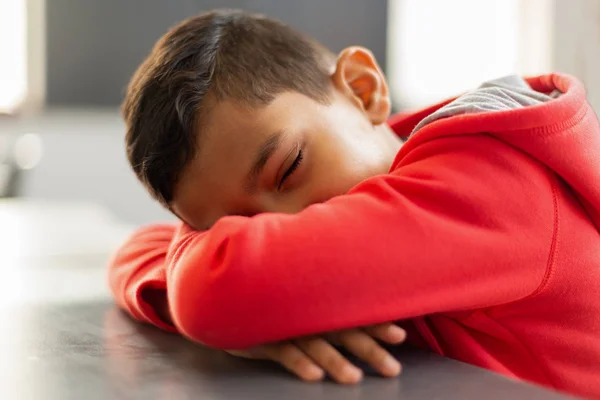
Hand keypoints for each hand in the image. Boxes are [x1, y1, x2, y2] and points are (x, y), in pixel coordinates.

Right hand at [226, 322, 405, 383]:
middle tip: (393, 369)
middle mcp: (307, 314)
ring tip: (353, 379)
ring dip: (335, 361)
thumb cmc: (271, 304)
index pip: (353, 314)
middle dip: (369, 349)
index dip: (377, 324)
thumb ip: (323, 310)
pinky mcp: (262, 336)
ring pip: (315, 343)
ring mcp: (285, 325)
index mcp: (319, 306)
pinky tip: (314, 377)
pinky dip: (299, 363)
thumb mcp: (298, 305)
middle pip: (343, 331)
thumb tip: (356, 322)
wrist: (227, 297)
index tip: (401, 336)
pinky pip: (283, 350)